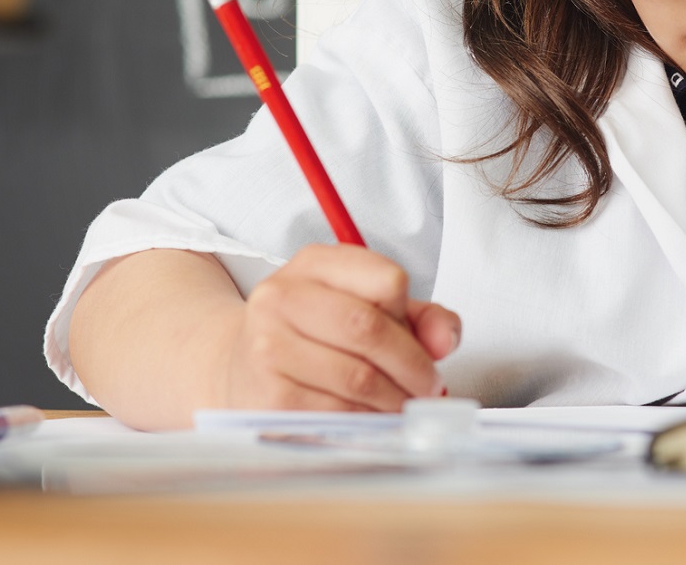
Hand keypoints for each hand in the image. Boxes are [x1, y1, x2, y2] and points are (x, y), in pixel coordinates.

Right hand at [222, 244, 460, 410]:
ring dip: (395, 399)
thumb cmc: (315, 338)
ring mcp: (269, 346)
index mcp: (313, 264)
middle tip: (427, 385)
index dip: (412, 317)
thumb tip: (444, 339)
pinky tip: (371, 416)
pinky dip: (368, 420)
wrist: (241, 370)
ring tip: (402, 403)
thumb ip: (420, 317)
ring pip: (358, 377)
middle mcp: (282, 296)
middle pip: (370, 328)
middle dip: (413, 366)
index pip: (386, 279)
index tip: (424, 343)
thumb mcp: (366, 309)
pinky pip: (339, 412)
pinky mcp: (269, 394)